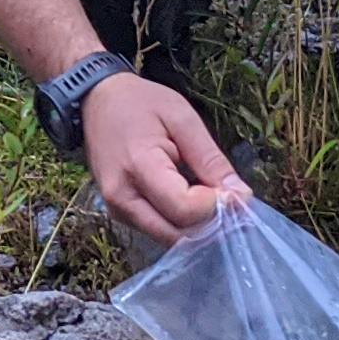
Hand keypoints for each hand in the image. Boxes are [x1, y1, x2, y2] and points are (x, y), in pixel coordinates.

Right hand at [84, 73, 243, 245]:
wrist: (97, 101)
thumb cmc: (140, 103)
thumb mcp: (182, 119)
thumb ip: (210, 159)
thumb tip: (241, 196)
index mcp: (138, 167)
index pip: (184, 209)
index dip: (217, 206)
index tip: (237, 192)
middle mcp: (121, 198)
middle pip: (177, 234)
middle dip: (210, 223)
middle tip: (231, 201)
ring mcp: (116, 210)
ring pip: (168, 238)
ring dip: (197, 227)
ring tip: (213, 200)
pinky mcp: (119, 214)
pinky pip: (158, 230)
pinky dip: (181, 224)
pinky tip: (193, 203)